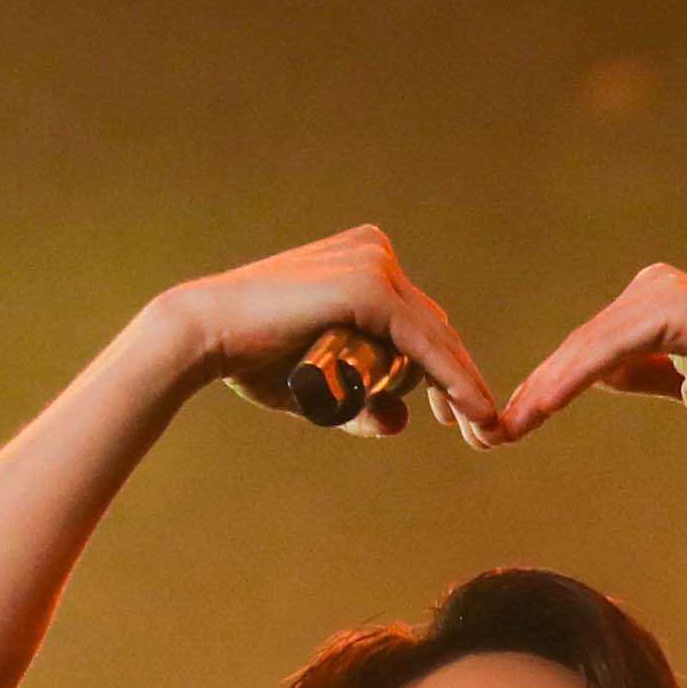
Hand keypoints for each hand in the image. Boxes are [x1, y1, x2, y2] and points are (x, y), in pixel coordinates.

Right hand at [162, 225, 507, 441]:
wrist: (206, 334)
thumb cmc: (251, 358)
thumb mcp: (320, 387)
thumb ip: (360, 403)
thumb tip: (401, 421)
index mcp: (365, 262)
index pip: (421, 322)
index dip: (447, 371)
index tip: (459, 417)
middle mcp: (375, 254)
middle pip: (435, 329)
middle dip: (461, 383)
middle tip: (481, 433)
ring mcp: (375, 265)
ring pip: (434, 339)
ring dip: (459, 388)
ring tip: (473, 429)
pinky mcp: (371, 287)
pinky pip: (424, 343)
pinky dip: (452, 380)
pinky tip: (473, 412)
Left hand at [499, 264, 686, 446]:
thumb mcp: (681, 383)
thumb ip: (639, 372)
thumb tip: (599, 375)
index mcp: (650, 306)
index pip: (582, 352)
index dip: (544, 392)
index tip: (505, 430)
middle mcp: (651, 290)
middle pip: (575, 347)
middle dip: (532, 393)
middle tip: (485, 434)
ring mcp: (662, 294)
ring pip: (585, 348)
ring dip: (542, 391)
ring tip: (506, 428)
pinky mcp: (674, 308)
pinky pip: (610, 348)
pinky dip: (572, 380)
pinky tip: (540, 408)